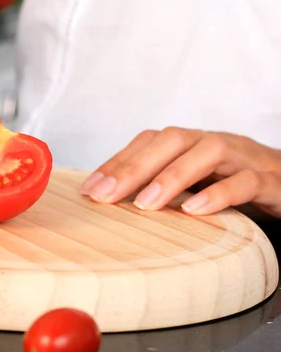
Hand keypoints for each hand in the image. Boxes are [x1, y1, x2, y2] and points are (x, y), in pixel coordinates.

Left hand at [80, 127, 280, 217]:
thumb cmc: (232, 184)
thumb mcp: (191, 184)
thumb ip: (158, 186)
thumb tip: (107, 198)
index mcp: (190, 144)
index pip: (147, 142)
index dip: (116, 162)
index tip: (88, 190)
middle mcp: (212, 142)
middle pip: (171, 140)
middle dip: (133, 167)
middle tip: (104, 196)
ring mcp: (242, 157)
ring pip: (207, 151)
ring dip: (172, 176)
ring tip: (145, 204)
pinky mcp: (270, 179)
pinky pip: (247, 180)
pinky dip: (219, 193)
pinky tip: (194, 211)